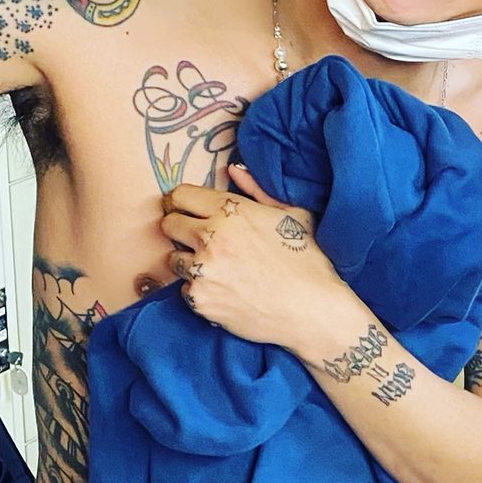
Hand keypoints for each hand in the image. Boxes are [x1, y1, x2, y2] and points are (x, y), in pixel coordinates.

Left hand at [161, 164, 335, 345]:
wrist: (313, 312)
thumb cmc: (308, 262)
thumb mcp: (294, 215)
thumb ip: (258, 190)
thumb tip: (233, 170)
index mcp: (232, 211)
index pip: (180, 195)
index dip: (182, 203)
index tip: (187, 212)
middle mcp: (211, 237)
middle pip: (169, 224)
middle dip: (180, 230)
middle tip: (200, 241)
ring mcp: (202, 270)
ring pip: (173, 259)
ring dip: (188, 262)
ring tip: (215, 270)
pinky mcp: (200, 300)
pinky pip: (185, 290)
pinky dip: (200, 291)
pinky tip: (225, 292)